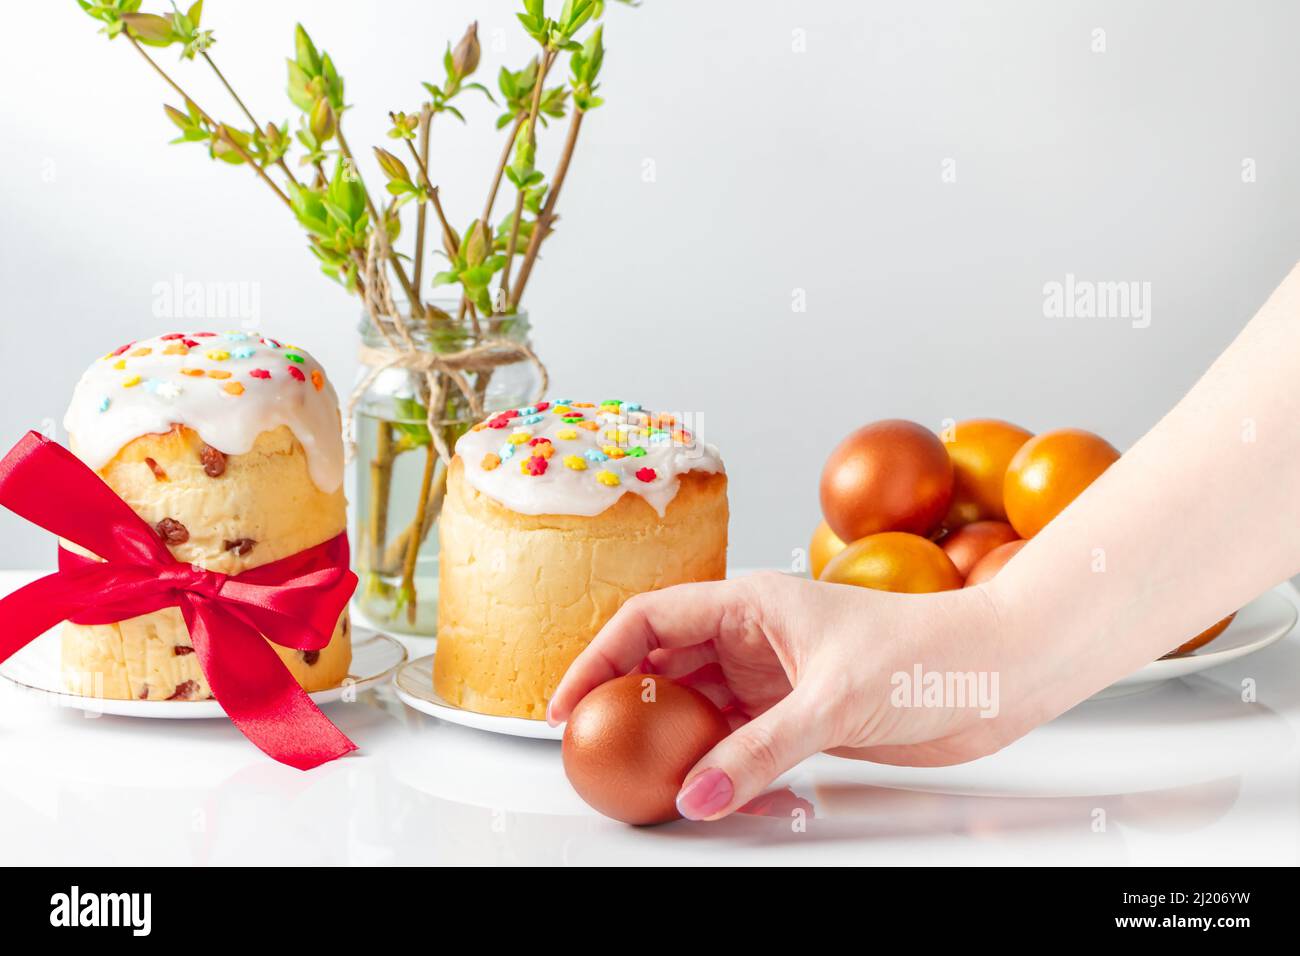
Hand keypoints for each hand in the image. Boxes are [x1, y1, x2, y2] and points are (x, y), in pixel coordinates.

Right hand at [548, 571, 1030, 820]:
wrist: (995, 673)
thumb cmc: (927, 650)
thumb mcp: (833, 699)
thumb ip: (761, 750)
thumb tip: (697, 793)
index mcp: (750, 601)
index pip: (650, 619)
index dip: (599, 657)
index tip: (566, 704)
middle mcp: (753, 637)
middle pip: (663, 664)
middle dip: (624, 703)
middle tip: (592, 749)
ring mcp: (773, 677)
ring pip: (696, 706)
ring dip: (669, 739)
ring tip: (638, 776)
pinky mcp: (798, 715)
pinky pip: (735, 740)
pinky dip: (715, 766)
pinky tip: (704, 791)